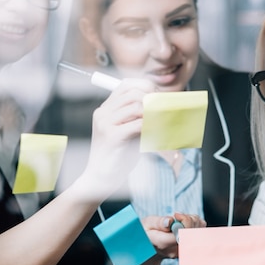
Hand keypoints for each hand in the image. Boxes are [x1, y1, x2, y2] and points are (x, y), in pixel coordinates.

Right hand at [76, 78, 154, 200]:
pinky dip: (151, 127)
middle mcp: (103, 113)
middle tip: (164, 112)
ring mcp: (105, 124)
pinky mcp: (112, 136)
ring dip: (153, 114)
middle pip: (133, 93)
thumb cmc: (117, 156)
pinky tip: (155, 134)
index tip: (158, 98)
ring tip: (160, 124)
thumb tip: (162, 106)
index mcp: (105, 109)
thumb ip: (138, 118)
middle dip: (152, 100)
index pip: (126, 85)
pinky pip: (138, 124)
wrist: (100, 178)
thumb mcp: (128, 131)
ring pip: (136, 106)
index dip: (145, 87)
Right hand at [141, 212, 205, 258]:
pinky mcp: (189, 248)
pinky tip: (186, 223)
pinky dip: (196, 224)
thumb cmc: (147, 231)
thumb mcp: (147, 224)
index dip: (184, 221)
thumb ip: (158, 222)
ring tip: (180, 219)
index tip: (176, 214)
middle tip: (177, 215)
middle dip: (189, 219)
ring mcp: (183, 251)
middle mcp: (174, 251)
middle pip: (193, 233)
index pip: (182, 235)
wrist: (150, 245)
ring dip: (193, 220)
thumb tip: (169, 221)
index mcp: (162, 244)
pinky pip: (201, 233)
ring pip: (199, 232)